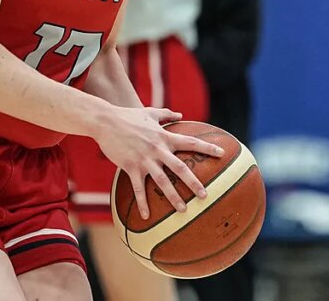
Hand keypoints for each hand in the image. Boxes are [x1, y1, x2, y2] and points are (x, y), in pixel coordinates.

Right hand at [93, 107, 224, 218]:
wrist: (106, 121)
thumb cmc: (128, 116)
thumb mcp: (149, 112)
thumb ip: (166, 114)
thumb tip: (180, 114)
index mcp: (164, 136)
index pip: (191, 142)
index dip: (207, 148)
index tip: (222, 154)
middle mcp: (157, 149)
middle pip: (180, 168)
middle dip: (194, 182)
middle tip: (205, 195)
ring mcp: (144, 159)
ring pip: (162, 181)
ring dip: (173, 196)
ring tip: (183, 210)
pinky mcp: (130, 166)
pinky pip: (138, 188)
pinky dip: (143, 203)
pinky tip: (146, 216)